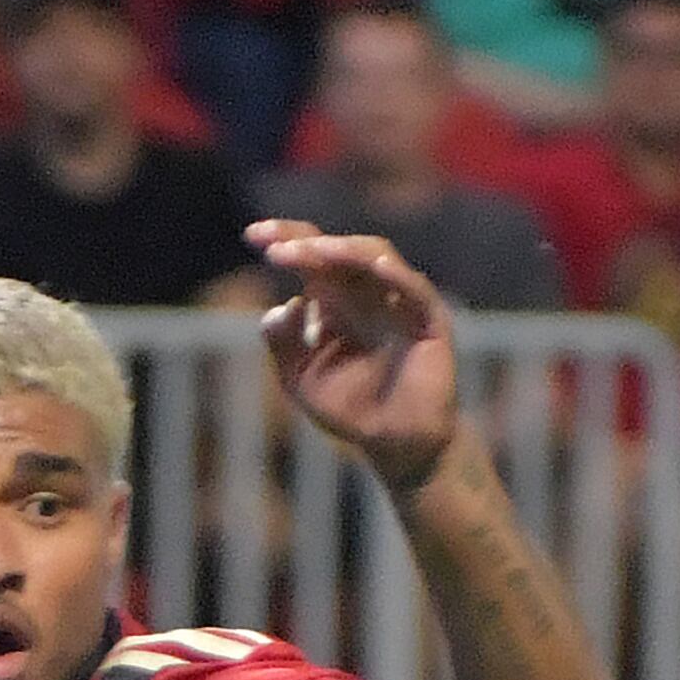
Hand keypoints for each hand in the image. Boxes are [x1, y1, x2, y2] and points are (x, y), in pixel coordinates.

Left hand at [250, 220, 463, 491]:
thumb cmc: (349, 409)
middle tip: (276, 249)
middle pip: (338, 250)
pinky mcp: (428, 320)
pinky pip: (414, 290)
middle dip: (307, 243)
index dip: (284, 239)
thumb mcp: (300, 379)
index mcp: (334, 300)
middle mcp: (365, 292)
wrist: (392, 444)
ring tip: (316, 250)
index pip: (310, 256)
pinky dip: (397, 275)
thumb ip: (283, 344)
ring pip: (376, 256)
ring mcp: (398, 301)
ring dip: (346, 251)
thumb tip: (282, 307)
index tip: (251, 236)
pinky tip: (376, 266)